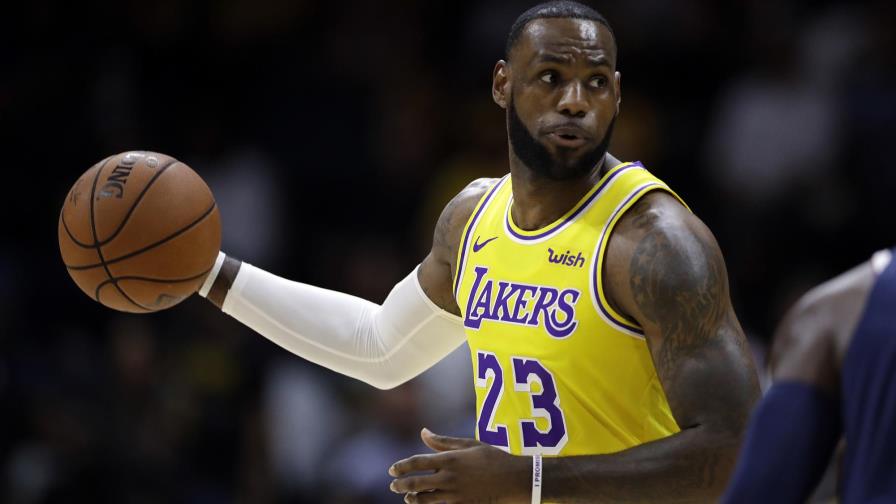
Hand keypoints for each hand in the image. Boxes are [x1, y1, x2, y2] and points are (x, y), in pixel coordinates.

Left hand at [389, 428, 529, 502]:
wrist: (514, 479)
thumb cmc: (492, 458)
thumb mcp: (469, 445)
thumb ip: (443, 441)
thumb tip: (423, 432)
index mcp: (450, 459)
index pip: (417, 463)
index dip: (401, 467)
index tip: (392, 470)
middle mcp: (449, 478)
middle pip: (416, 483)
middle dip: (400, 485)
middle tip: (393, 485)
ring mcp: (455, 494)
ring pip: (424, 499)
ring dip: (412, 499)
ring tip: (407, 497)